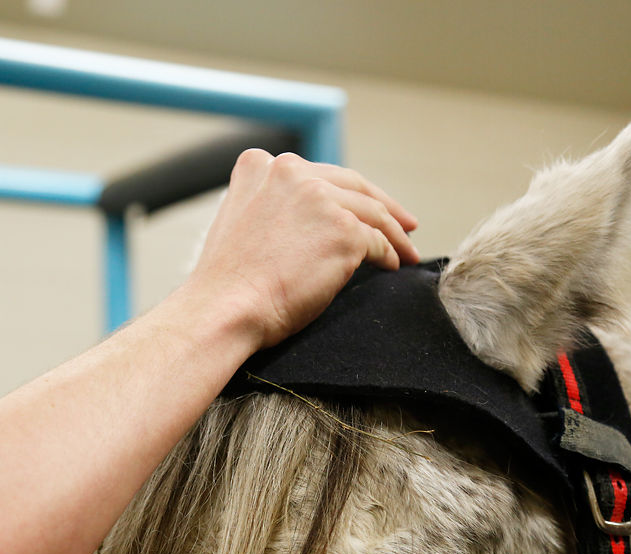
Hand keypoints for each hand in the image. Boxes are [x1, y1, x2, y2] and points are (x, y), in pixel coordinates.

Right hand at [188, 150, 418, 348]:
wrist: (226, 309)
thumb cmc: (229, 283)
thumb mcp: (239, 221)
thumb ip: (269, 206)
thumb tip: (310, 220)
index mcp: (260, 167)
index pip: (315, 174)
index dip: (343, 191)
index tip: (359, 203)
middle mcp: (291, 171)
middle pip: (352, 185)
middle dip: (382, 204)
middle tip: (403, 222)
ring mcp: (320, 199)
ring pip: (372, 212)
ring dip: (393, 233)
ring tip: (404, 250)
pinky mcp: (344, 230)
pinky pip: (377, 241)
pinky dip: (388, 254)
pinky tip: (390, 266)